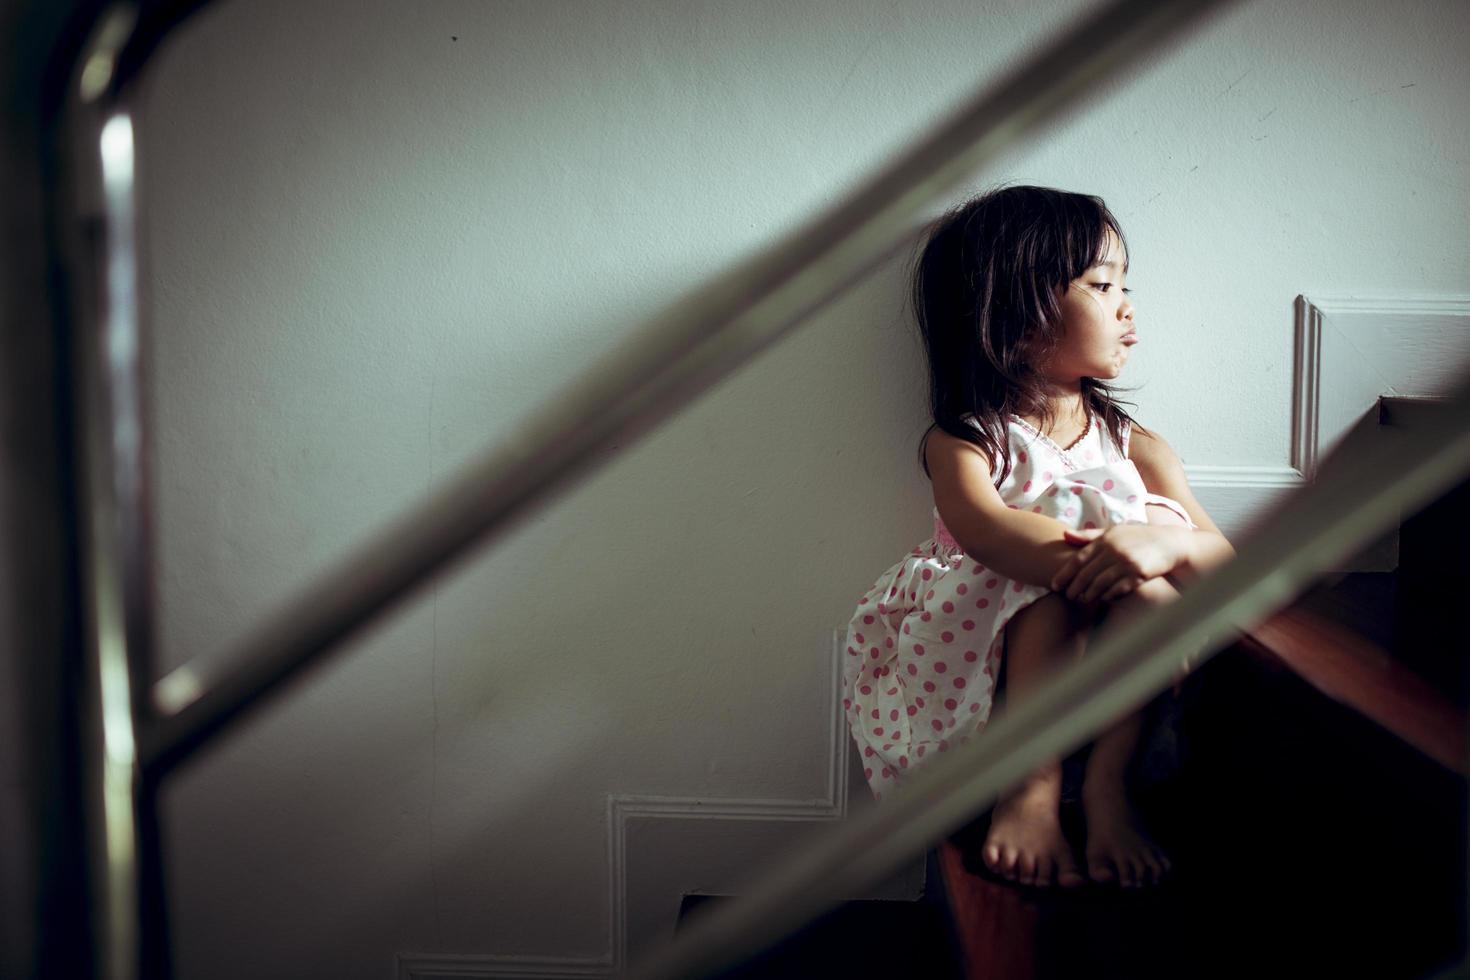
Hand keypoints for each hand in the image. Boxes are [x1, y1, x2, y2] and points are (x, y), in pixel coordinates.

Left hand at [1050, 525, 1189, 602]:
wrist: (1171, 543)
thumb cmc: (1138, 537)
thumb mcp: (1115, 531)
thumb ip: (1090, 535)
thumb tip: (1064, 534)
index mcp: (1105, 539)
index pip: (1078, 559)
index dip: (1064, 574)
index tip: (1055, 585)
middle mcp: (1114, 550)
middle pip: (1086, 574)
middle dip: (1074, 588)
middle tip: (1067, 597)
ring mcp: (1126, 562)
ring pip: (1100, 583)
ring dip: (1089, 594)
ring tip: (1082, 600)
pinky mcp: (1139, 573)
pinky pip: (1118, 589)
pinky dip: (1108, 595)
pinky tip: (1103, 599)